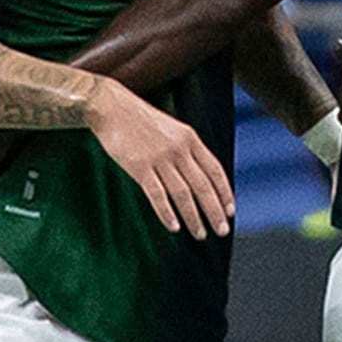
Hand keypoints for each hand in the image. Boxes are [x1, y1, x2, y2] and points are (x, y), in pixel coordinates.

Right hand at [88, 81, 233, 238]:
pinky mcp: (139, 167)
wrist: (111, 106)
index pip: (215, 170)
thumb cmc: (141, 120)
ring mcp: (159, 158)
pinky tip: (174, 227)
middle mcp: (179, 149)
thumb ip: (187, 149)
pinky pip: (157, 195)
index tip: (230, 211)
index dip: (225, 192)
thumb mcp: (172, 128)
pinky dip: (167, 213)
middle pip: (203, 186)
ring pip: (183, 194)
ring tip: (200, 234)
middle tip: (222, 231)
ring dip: (193, 217)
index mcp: (190, 138)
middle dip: (214, 211)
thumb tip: (202, 174)